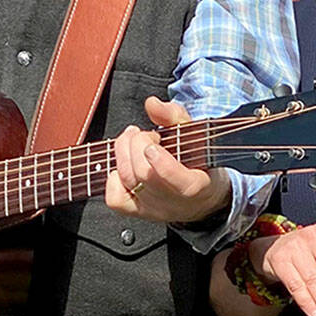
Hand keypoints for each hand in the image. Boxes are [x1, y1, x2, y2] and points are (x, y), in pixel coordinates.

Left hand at [105, 96, 230, 222]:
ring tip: (134, 140)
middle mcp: (173, 202)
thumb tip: (152, 104)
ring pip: (127, 180)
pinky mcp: (137, 212)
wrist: (201, 199)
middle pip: (144, 174)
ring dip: (123, 152)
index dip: (161, 163)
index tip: (153, 145)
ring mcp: (153, 209)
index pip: (178, 181)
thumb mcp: (196, 135)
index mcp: (196, 185)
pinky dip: (113, 178)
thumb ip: (175, 116)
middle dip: (138, 144)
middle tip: (147, 134)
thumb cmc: (200, 163)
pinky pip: (115, 199)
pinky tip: (125, 166)